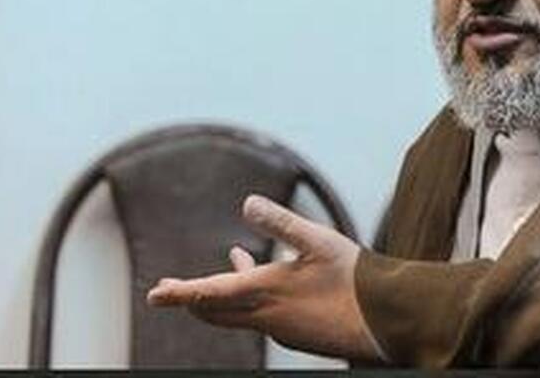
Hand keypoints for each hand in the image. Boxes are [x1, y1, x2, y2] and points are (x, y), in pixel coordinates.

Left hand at [146, 194, 378, 361]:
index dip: (179, 293)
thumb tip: (248, 203)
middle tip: (169, 291)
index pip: (209, 293)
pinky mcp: (296, 335)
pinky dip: (251, 298)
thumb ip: (281, 222)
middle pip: (214, 312)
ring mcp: (280, 329)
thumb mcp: (318, 239)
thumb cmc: (354, 279)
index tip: (155, 295)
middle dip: (190, 298)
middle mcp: (265, 316)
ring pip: (236, 315)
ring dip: (222, 295)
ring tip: (227, 266)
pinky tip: (270, 278)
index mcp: (266, 291)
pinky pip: (260, 317)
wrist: (384, 319)